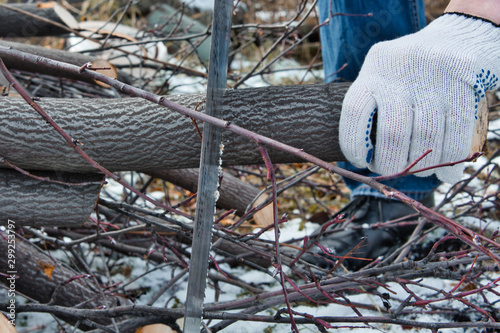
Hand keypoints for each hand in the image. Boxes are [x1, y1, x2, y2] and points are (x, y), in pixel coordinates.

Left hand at [339, 14, 499, 182]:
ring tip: (421, 173)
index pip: (354, 111)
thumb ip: (374, 103)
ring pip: (426, 136)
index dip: (353, 144)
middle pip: (392, 131)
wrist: (463, 35)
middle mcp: (401, 68)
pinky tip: (447, 174)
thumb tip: (362, 155)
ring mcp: (434, 75)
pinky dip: (451, 159)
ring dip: (423, 165)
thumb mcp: (386, 72)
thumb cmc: (414, 68)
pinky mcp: (464, 82)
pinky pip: (456, 132)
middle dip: (391, 162)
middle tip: (392, 171)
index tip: (361, 162)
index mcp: (375, 66)